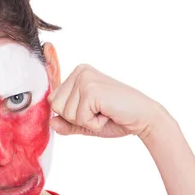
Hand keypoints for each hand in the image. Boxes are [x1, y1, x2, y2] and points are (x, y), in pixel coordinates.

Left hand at [47, 64, 168, 139]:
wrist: (144, 118)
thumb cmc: (116, 118)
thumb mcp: (85, 122)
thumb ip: (67, 123)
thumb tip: (51, 121)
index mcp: (76, 74)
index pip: (53, 101)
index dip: (70, 114)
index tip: (93, 109)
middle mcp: (79, 71)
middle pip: (55, 106)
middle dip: (76, 118)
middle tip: (99, 111)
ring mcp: (85, 78)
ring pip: (65, 113)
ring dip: (86, 121)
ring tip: (104, 112)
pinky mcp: (92, 90)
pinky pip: (79, 118)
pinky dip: (94, 124)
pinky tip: (108, 114)